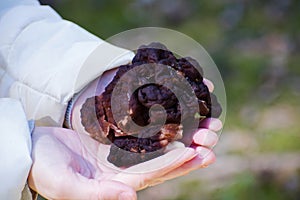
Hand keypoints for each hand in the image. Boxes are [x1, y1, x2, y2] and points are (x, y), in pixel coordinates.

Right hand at [28, 127, 202, 198]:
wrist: (36, 149)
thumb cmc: (47, 170)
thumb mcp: (68, 186)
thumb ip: (99, 194)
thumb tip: (131, 197)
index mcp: (117, 183)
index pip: (152, 173)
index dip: (174, 164)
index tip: (196, 152)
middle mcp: (125, 167)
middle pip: (163, 159)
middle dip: (189, 150)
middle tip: (212, 138)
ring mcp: (123, 150)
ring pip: (158, 142)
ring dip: (181, 132)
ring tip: (204, 121)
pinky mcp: (118, 134)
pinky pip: (144, 126)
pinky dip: (160, 118)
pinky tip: (175, 109)